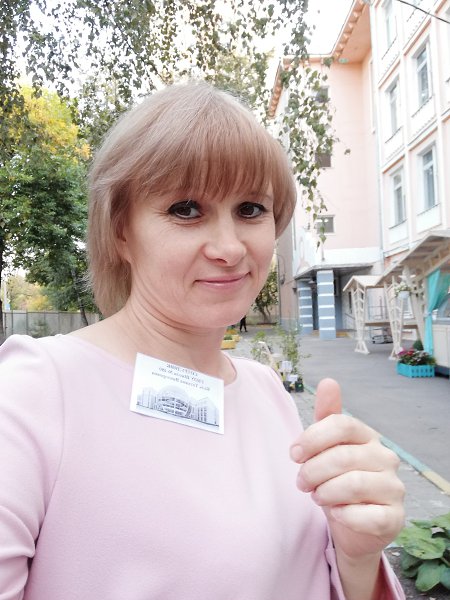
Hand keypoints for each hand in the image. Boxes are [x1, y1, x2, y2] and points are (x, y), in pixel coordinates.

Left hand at [290, 378, 404, 558]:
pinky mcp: (395, 517)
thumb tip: (329, 381)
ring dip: (326, 492)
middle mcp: (386, 458)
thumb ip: (327, 416)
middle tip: (301, 482)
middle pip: (343, 456)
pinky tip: (336, 514)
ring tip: (316, 496)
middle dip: (313, 471)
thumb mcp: (328, 446)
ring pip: (354, 485)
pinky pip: (368, 516)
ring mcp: (393, 488)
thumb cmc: (337, 478)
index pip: (342, 424)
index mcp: (367, 436)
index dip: (313, 437)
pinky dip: (345, 515)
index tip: (293, 454)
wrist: (353, 524)